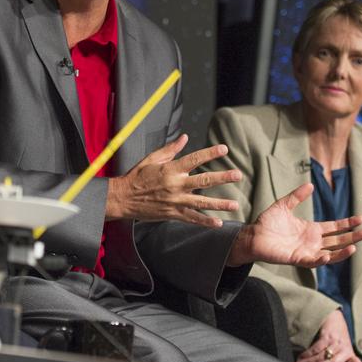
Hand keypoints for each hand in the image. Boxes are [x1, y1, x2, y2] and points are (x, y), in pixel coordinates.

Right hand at [104, 135, 241, 225]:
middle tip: (238, 175)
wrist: (123, 198)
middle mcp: (175, 185)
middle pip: (204, 180)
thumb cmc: (137, 176)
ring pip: (202, 202)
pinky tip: (218, 223)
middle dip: (223, 177)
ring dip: (220, 204)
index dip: (210, 153)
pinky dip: (205, 221)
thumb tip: (185, 137)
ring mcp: (175, 201)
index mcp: (171, 169)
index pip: (195, 159)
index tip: (224, 149)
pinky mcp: (172, 214)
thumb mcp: (152, 159)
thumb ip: (171, 149)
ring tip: (235, 204)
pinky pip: (192, 218)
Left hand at [227, 182, 361, 266]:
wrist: (252, 236)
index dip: (347, 223)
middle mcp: (312, 242)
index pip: (334, 227)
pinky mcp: (297, 258)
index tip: (361, 218)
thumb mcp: (283, 206)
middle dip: (352, 237)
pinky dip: (322, 259)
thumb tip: (311, 185)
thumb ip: (296, 196)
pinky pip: (313, 261)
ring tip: (355, 246)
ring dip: (343, 251)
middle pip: (337, 240)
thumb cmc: (267, 223)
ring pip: (330, 253)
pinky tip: (330, 255)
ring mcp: (306, 251)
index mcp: (311, 229)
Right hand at [296, 309, 361, 361]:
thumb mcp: (343, 347)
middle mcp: (345, 349)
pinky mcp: (327, 337)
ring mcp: (336, 343)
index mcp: (350, 354)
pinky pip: (316, 348)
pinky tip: (302, 357)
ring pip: (321, 356)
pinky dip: (307, 354)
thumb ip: (341, 360)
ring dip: (308, 361)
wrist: (334, 317)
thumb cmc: (337, 334)